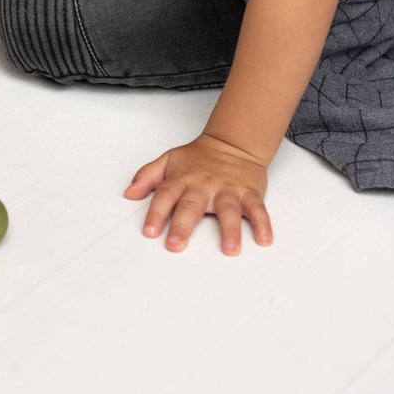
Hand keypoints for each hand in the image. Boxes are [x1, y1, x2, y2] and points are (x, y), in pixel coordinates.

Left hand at [123, 133, 271, 255]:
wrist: (232, 143)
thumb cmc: (198, 158)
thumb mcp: (168, 160)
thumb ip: (147, 175)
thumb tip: (128, 193)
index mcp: (182, 179)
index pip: (165, 195)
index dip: (155, 213)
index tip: (149, 232)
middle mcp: (204, 185)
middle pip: (192, 205)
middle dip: (182, 225)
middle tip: (175, 245)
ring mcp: (227, 189)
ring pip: (228, 209)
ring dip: (230, 229)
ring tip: (229, 249)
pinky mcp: (248, 192)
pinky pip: (257, 208)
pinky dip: (262, 223)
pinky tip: (264, 239)